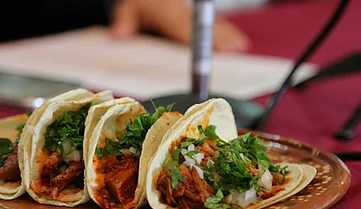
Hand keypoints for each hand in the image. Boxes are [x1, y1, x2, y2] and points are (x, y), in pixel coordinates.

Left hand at [109, 0, 250, 51]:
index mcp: (168, 13)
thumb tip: (118, 34)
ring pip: (213, 25)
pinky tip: (240, 42)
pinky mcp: (197, 15)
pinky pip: (215, 24)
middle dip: (218, 39)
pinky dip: (228, 32)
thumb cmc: (139, 3)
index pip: (185, 29)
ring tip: (241, 48)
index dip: (198, 41)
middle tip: (234, 52)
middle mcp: (183, 13)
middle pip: (203, 29)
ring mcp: (192, 14)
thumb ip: (124, 20)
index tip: (209, 47)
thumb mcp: (128, 8)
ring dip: (227, 36)